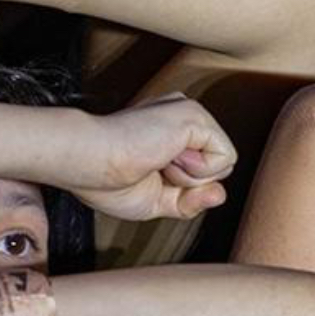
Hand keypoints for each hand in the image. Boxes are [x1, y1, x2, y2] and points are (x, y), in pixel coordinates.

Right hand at [62, 95, 236, 219]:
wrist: (88, 164)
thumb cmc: (107, 181)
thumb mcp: (157, 201)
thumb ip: (190, 200)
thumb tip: (221, 195)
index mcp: (170, 131)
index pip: (203, 170)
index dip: (184, 189)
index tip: (149, 179)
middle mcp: (182, 117)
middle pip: (217, 168)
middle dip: (189, 185)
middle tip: (152, 170)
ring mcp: (189, 113)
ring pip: (223, 164)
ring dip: (190, 178)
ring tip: (156, 161)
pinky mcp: (195, 116)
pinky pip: (226, 157)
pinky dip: (199, 171)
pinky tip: (166, 158)